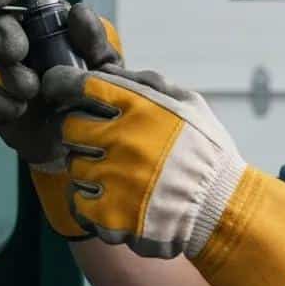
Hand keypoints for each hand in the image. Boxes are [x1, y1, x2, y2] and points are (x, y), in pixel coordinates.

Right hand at [0, 0, 121, 237]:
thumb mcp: (107, 68)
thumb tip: (77, 10)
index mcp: (45, 23)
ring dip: (0, 75)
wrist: (86, 145)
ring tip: (29, 95)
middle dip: (0, 38)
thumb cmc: (96, 96)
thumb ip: (95, 40)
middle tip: (18, 56)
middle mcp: (18, 42)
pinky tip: (14, 112)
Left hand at [43, 63, 284, 285]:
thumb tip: (106, 70)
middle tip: (100, 142)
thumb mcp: (189, 104)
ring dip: (90, 168)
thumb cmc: (206, 153)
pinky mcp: (109, 216)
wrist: (224, 210)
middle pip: (68, 127)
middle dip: (80, 132)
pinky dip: (90, 200)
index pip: (81, 85)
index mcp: (141, 108)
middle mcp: (122, 141)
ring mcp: (113, 180)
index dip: (62, 83)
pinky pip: (77, 201)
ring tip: (120, 174)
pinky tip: (114, 198)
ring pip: (73, 165)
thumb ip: (147, 83)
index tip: (60, 88)